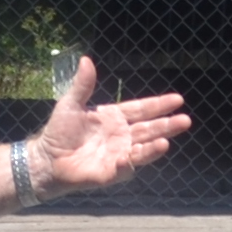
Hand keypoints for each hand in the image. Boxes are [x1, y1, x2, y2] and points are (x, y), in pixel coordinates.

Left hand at [33, 56, 190, 191]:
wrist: (46, 159)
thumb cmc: (58, 132)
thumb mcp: (71, 104)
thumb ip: (83, 85)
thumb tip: (86, 59)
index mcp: (115, 118)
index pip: (142, 110)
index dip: (159, 105)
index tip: (177, 99)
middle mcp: (121, 136)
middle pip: (149, 129)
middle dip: (167, 125)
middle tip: (185, 120)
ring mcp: (119, 154)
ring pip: (142, 149)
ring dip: (155, 145)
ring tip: (167, 140)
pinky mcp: (112, 172)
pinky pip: (126, 166)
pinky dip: (132, 161)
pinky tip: (135, 155)